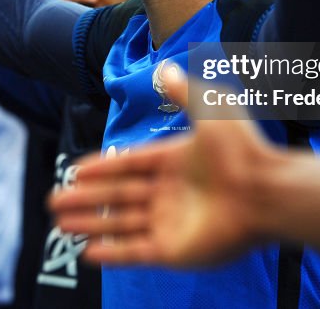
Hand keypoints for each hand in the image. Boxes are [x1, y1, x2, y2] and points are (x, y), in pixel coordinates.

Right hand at [50, 64, 278, 266]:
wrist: (266, 190)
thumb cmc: (242, 148)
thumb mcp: (210, 107)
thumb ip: (184, 90)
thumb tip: (164, 67)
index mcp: (174, 162)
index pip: (128, 166)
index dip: (101, 168)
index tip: (74, 169)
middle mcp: (169, 193)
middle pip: (117, 197)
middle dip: (85, 199)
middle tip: (54, 201)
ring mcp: (171, 222)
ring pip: (119, 224)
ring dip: (89, 224)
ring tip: (60, 225)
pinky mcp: (175, 250)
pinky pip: (135, 252)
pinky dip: (111, 253)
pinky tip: (87, 253)